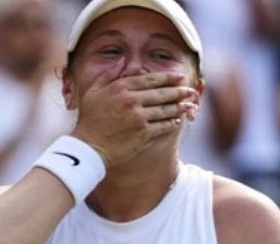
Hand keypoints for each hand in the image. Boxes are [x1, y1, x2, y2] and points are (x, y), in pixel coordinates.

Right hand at [69, 72, 197, 166]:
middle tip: (190, 90)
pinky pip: (162, 126)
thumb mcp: (93, 91)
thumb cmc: (89, 119)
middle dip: (179, 91)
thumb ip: (108, 75)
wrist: (88, 146)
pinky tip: (179, 120)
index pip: (150, 79)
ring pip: (165, 109)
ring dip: (180, 107)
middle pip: (162, 93)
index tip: (179, 77)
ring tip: (191, 105)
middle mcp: (131, 100)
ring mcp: (138, 117)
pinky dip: (172, 122)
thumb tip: (122, 61)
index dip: (168, 78)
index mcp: (121, 87)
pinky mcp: (143, 133)